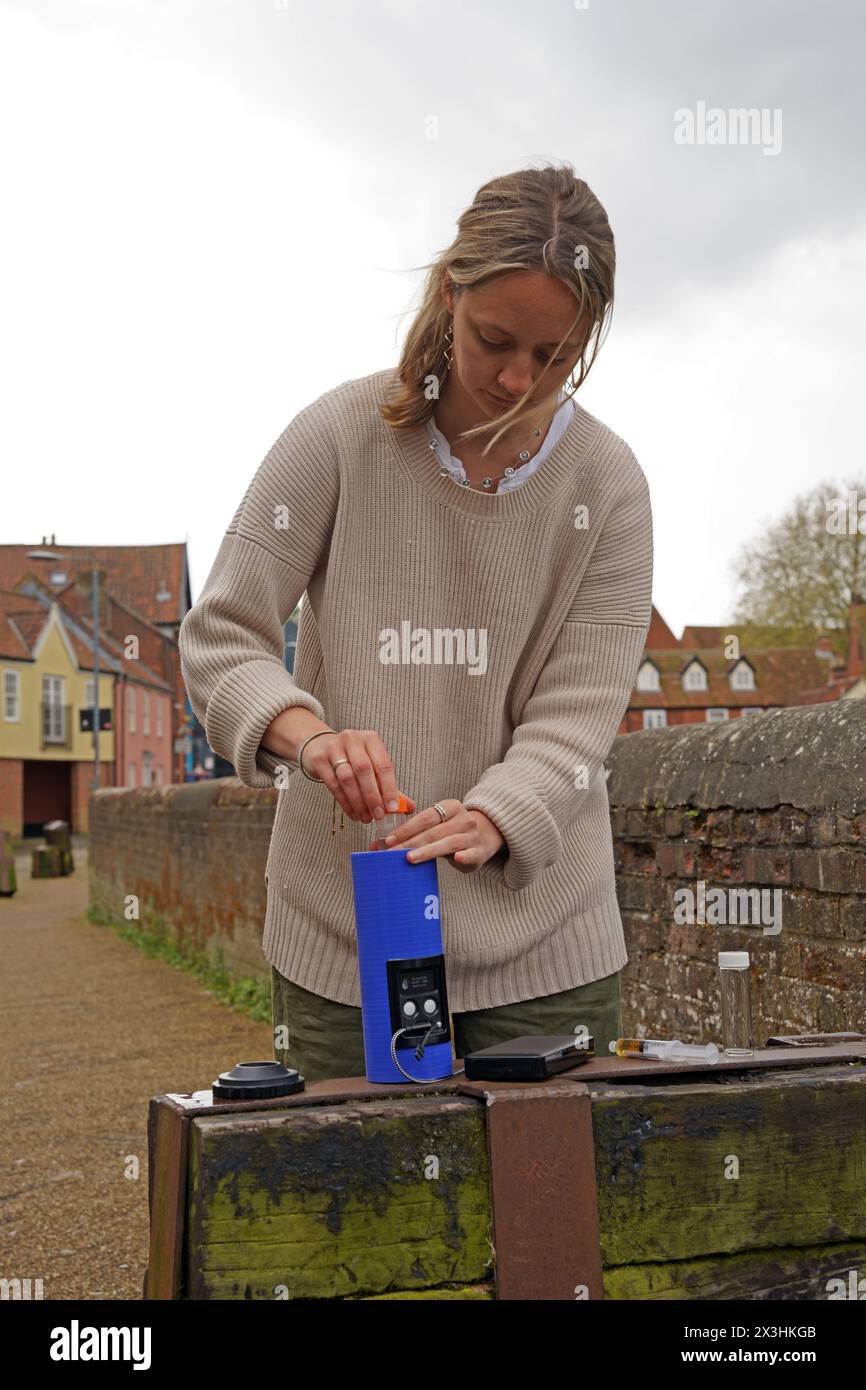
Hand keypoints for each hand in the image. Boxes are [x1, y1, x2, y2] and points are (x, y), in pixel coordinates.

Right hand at [295, 725, 415, 824]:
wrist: (319, 746)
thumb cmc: (353, 759)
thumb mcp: (372, 766)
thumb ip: (390, 786)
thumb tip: (409, 808)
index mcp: (370, 739)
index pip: (383, 764)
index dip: (389, 788)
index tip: (393, 808)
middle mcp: (352, 739)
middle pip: (364, 770)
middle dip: (373, 796)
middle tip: (378, 815)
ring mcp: (333, 748)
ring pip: (347, 778)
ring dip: (358, 802)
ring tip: (366, 818)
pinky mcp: (319, 759)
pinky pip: (333, 784)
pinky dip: (345, 802)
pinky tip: (353, 813)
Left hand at [369, 799, 504, 873]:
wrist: (486, 835)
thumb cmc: (453, 832)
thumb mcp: (437, 826)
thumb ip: (414, 833)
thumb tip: (378, 846)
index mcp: (450, 807)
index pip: (425, 818)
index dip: (406, 829)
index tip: (388, 840)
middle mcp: (463, 818)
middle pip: (433, 831)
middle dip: (410, 842)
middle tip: (392, 853)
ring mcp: (472, 835)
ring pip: (449, 842)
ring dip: (428, 851)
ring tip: (410, 858)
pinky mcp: (480, 851)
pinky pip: (472, 853)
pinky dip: (465, 856)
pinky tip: (457, 859)